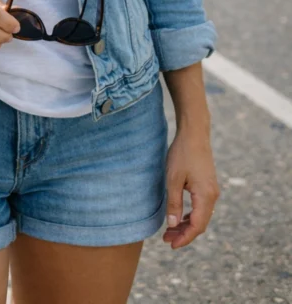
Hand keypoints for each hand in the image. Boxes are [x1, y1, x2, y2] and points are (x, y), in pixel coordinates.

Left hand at [163, 125, 219, 248]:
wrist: (194, 134)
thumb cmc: (182, 154)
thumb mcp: (173, 179)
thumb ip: (174, 203)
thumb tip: (172, 226)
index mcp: (205, 196)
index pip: (197, 226)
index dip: (184, 238)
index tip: (171, 245)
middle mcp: (212, 196)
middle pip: (200, 223)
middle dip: (184, 234)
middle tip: (166, 239)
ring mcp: (212, 191)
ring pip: (201, 216)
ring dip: (187, 225)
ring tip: (170, 231)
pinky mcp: (208, 186)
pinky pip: (201, 207)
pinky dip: (191, 215)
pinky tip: (179, 217)